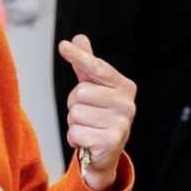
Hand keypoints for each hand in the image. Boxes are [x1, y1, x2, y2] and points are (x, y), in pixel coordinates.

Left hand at [58, 34, 135, 190]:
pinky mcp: (111, 142)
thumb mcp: (94, 88)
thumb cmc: (99, 114)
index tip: (63, 46)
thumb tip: (79, 38)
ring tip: (88, 127)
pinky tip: (87, 141)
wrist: (106, 152)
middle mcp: (127, 104)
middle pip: (79, 92)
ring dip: (74, 122)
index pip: (97, 68)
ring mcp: (121, 123)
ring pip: (75, 113)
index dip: (79, 56)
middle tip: (87, 114)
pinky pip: (75, 132)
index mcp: (125, 86)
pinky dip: (74, 138)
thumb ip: (87, 65)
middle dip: (75, 104)